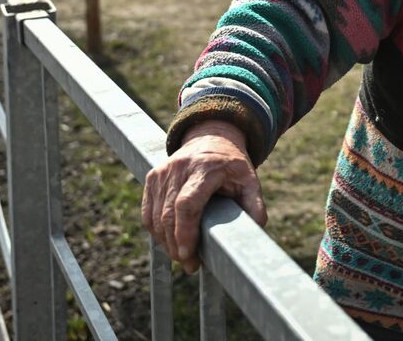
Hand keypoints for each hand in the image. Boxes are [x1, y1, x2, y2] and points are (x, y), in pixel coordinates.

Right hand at [141, 120, 268, 273]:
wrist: (212, 138)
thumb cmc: (232, 165)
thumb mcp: (250, 180)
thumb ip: (255, 205)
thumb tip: (255, 231)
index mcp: (205, 168)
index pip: (187, 204)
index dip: (184, 232)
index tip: (189, 255)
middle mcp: (179, 168)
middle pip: (168, 214)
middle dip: (176, 245)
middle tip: (190, 265)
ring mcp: (162, 172)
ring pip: (155, 216)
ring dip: (165, 242)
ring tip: (182, 257)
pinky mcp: (152, 177)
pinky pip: (147, 212)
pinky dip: (156, 231)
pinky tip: (169, 243)